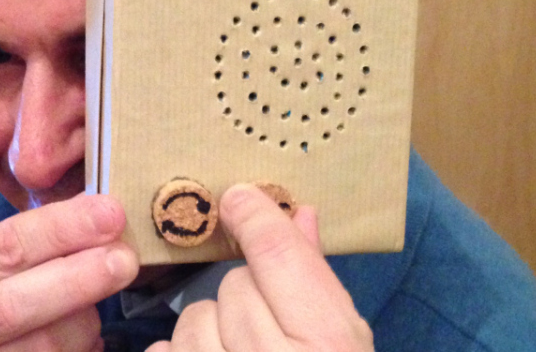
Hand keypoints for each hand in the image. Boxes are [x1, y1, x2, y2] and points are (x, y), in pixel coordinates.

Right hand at [0, 194, 138, 351]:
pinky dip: (84, 347)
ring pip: (43, 347)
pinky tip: (88, 336)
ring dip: (85, 322)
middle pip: (13, 307)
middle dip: (77, 281)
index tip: (111, 213)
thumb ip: (37, 239)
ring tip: (97, 304)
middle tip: (125, 259)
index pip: (5, 247)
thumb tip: (99, 209)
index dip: (62, 229)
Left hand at [147, 185, 372, 351]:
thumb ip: (318, 282)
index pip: (276, 254)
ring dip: (209, 332)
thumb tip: (301, 213)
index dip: (255, 216)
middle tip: (265, 331)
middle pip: (232, 285)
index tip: (239, 198)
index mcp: (324, 344)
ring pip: (192, 317)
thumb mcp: (342, 346)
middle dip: (245, 298)